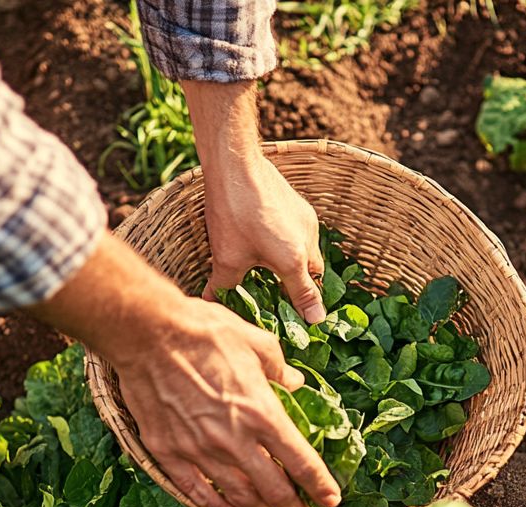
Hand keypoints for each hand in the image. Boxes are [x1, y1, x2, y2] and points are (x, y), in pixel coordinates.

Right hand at [27, 232, 340, 506]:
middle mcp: (234, 439)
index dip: (320, 485)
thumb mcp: (256, 342)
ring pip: (238, 497)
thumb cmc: (204, 331)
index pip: (301, 462)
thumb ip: (279, 369)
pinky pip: (196, 493)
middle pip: (272, 490)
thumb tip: (295, 383)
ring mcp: (199, 450)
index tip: (331, 498)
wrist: (147, 333)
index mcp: (262, 413)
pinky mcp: (168, 452)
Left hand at [182, 79, 325, 322]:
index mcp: (293, 260)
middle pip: (313, 273)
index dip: (310, 312)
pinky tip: (270, 238)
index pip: (306, 295)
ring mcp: (307, 221)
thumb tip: (209, 302)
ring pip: (309, 251)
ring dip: (297, 261)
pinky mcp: (301, 205)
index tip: (315, 322)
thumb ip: (223, 285)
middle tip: (285, 294)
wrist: (237, 164)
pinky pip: (303, 232)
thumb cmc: (232, 214)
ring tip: (274, 266)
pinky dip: (292, 242)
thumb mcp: (226, 257)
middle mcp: (308, 242)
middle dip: (302, 285)